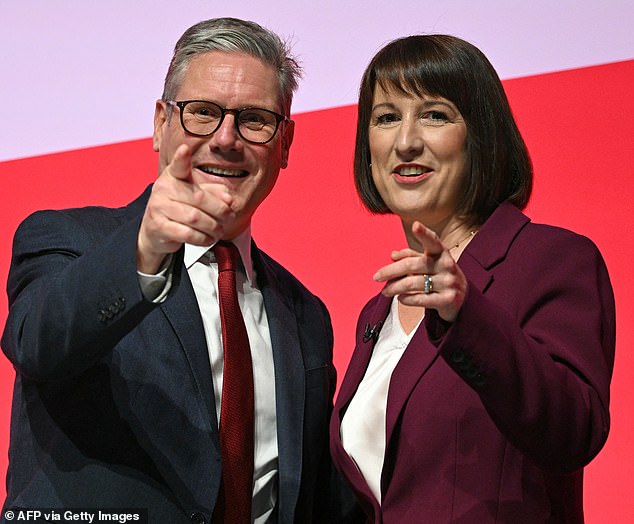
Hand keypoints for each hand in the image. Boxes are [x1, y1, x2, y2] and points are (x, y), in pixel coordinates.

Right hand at [137, 144, 234, 272]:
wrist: (155, 230)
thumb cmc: (180, 208)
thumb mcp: (196, 196)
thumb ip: (214, 193)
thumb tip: (228, 199)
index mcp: (173, 176)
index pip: (178, 166)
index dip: (181, 158)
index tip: (185, 149)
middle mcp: (163, 188)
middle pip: (199, 198)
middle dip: (220, 210)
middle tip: (229, 217)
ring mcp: (158, 207)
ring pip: (195, 218)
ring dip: (213, 227)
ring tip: (220, 230)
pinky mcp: (158, 226)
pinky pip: (187, 234)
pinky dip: (203, 238)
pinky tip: (209, 238)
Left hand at [373, 221, 468, 321]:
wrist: (463, 300)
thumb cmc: (440, 276)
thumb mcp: (429, 263)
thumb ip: (411, 256)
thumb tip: (393, 254)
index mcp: (442, 253)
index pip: (432, 241)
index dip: (424, 233)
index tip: (415, 225)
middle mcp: (447, 265)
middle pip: (412, 265)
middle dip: (390, 271)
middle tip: (376, 277)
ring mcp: (449, 283)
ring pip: (412, 283)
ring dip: (394, 288)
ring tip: (385, 291)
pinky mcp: (448, 300)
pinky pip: (420, 298)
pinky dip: (406, 299)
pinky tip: (400, 298)